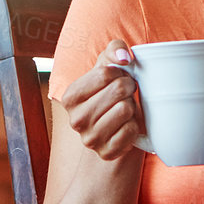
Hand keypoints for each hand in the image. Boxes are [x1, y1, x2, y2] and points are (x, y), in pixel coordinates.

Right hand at [56, 38, 145, 160]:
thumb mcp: (108, 64)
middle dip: (128, 88)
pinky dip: (134, 126)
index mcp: (69, 96)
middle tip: (125, 93)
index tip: (119, 77)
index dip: (120, 72)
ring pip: (125, 110)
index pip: (105, 73)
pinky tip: (126, 125)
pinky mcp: (106, 153)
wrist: (116, 123)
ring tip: (124, 108)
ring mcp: (90, 139)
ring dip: (131, 107)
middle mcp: (75, 120)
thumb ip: (115, 50)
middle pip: (118, 91)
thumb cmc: (110, 90)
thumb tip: (125, 58)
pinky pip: (131, 131)